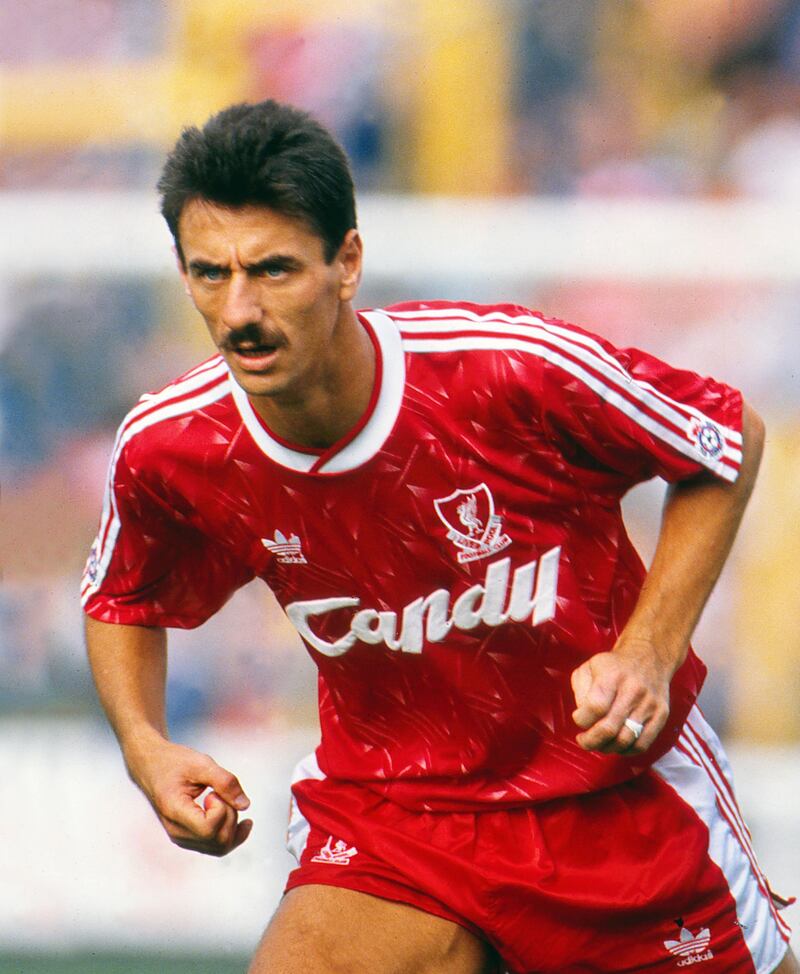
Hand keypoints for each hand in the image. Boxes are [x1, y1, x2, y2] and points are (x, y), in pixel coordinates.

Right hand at [125, 735, 252, 855]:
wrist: (151, 766)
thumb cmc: (173, 762)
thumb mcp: (201, 763)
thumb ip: (225, 782)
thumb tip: (245, 805)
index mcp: (174, 812)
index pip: (208, 829)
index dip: (222, 810)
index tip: (214, 792)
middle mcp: (176, 831)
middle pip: (217, 840)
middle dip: (230, 815)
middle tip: (220, 793)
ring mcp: (181, 838)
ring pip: (219, 847)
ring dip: (231, 824)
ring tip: (222, 800)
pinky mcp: (188, 838)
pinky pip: (215, 846)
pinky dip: (231, 833)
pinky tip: (239, 820)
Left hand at [570, 641, 672, 754]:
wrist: (649, 656)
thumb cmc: (614, 665)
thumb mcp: (590, 666)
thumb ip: (580, 690)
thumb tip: (583, 715)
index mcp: (613, 676)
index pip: (595, 707)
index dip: (582, 720)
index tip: (578, 719)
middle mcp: (633, 691)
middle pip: (609, 728)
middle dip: (590, 741)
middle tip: (583, 741)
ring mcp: (649, 705)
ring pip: (625, 740)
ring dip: (607, 748)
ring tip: (599, 743)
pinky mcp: (661, 715)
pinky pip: (642, 744)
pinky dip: (626, 751)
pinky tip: (616, 744)